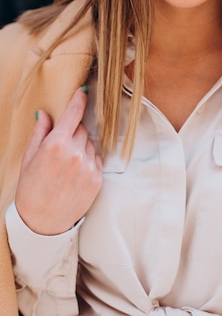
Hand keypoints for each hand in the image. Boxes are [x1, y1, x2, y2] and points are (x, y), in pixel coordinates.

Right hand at [15, 87, 102, 234]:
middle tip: (60, 148)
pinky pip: (96, 160)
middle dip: (73, 133)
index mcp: (56, 144)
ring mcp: (88, 167)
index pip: (73, 114)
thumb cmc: (31, 189)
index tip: (83, 92)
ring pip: (90, 144)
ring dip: (81, 148)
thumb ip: (41, 132)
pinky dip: (88, 162)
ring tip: (66, 166)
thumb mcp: (29, 157)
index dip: (79, 100)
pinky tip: (74, 174)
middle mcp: (75, 153)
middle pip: (82, 129)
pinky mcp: (97, 179)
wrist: (41, 223)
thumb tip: (45, 113)